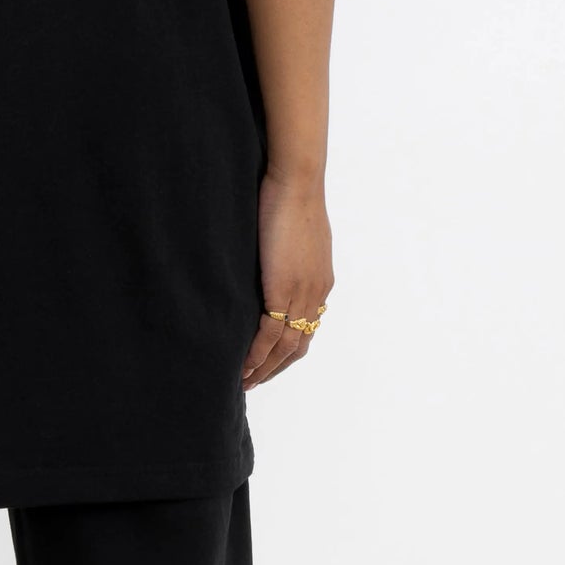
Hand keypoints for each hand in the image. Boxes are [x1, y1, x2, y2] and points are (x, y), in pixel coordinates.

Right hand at [242, 167, 333, 390]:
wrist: (297, 184)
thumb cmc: (292, 196)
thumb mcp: (297, 232)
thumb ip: (290, 252)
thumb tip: (277, 253)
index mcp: (320, 282)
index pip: (306, 328)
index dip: (288, 349)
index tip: (270, 361)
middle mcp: (316, 295)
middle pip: (299, 346)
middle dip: (276, 367)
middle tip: (255, 380)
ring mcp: (302, 295)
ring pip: (286, 347)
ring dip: (265, 367)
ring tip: (245, 380)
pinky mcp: (283, 290)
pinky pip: (270, 334)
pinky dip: (257, 353)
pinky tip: (244, 364)